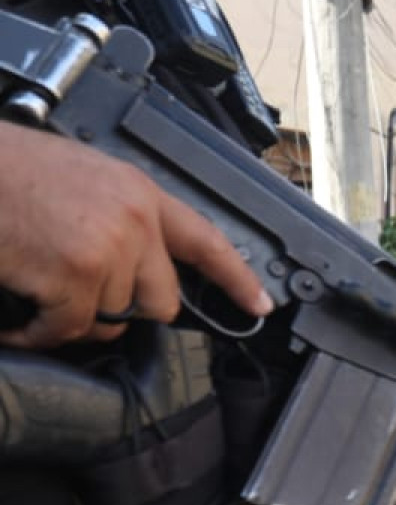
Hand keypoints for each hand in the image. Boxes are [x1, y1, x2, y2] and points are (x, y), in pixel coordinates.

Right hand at [0, 123, 272, 349]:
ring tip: (37, 288)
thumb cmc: (7, 171)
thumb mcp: (80, 177)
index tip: (260, 304)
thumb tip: (135, 268)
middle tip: (79, 294)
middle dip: (124, 308)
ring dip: (72, 314)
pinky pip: (70, 329)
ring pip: (110, 315)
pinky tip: (20, 323)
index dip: (236, 278)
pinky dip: (40, 333)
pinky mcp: (75, 275)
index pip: (205, 241)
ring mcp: (108, 249)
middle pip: (161, 299)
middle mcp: (134, 221)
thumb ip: (119, 217)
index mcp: (139, 193)